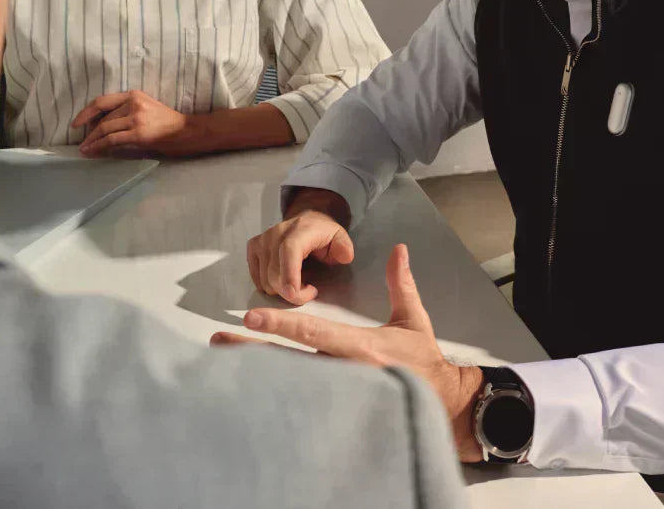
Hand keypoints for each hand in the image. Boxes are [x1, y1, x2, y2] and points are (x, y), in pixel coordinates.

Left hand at [73, 90, 192, 156]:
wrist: (186, 131)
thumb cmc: (167, 122)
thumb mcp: (146, 108)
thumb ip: (126, 112)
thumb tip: (102, 126)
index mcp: (133, 95)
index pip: (102, 101)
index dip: (86, 112)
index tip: (76, 123)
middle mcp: (133, 103)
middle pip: (102, 118)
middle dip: (89, 132)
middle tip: (82, 143)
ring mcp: (136, 118)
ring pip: (105, 129)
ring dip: (92, 141)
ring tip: (85, 150)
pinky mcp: (138, 133)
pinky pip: (112, 140)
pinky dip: (100, 146)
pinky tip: (94, 152)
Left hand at [214, 244, 483, 461]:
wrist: (442, 407)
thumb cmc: (423, 363)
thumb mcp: (413, 320)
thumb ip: (400, 284)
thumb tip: (398, 249)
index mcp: (360, 349)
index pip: (313, 333)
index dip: (281, 323)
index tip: (252, 315)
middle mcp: (344, 374)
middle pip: (289, 361)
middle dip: (253, 350)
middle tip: (221, 339)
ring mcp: (338, 397)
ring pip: (289, 383)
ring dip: (255, 371)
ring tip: (223, 360)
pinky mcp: (336, 412)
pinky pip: (298, 403)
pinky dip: (272, 394)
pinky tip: (248, 389)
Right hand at [247, 207, 353, 304]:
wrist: (307, 220)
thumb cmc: (323, 234)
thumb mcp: (340, 237)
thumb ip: (344, 247)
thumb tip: (344, 255)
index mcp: (299, 230)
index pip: (289, 251)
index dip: (289, 274)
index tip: (293, 294)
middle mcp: (276, 233)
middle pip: (274, 272)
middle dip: (292, 292)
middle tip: (309, 291)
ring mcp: (263, 240)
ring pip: (265, 279)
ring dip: (281, 290)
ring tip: (298, 282)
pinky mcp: (254, 247)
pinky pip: (256, 276)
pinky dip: (268, 285)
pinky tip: (282, 280)